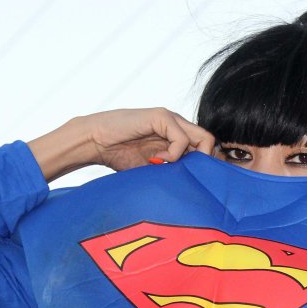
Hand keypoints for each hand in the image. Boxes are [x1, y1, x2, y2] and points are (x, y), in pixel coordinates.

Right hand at [27, 109, 215, 181]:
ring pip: (203, 138)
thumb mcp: (153, 169)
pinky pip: (181, 139)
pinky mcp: (161, 117)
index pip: (206, 148)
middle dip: (204, 164)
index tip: (196, 183)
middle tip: (187, 178)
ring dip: (189, 160)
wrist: (96, 141)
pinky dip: (173, 155)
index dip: (206, 165)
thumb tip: (194, 190)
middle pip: (210, 143)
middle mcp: (177, 125)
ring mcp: (171, 119)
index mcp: (177, 136)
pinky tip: (156, 160)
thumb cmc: (120, 157)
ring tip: (167, 168)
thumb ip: (172, 172)